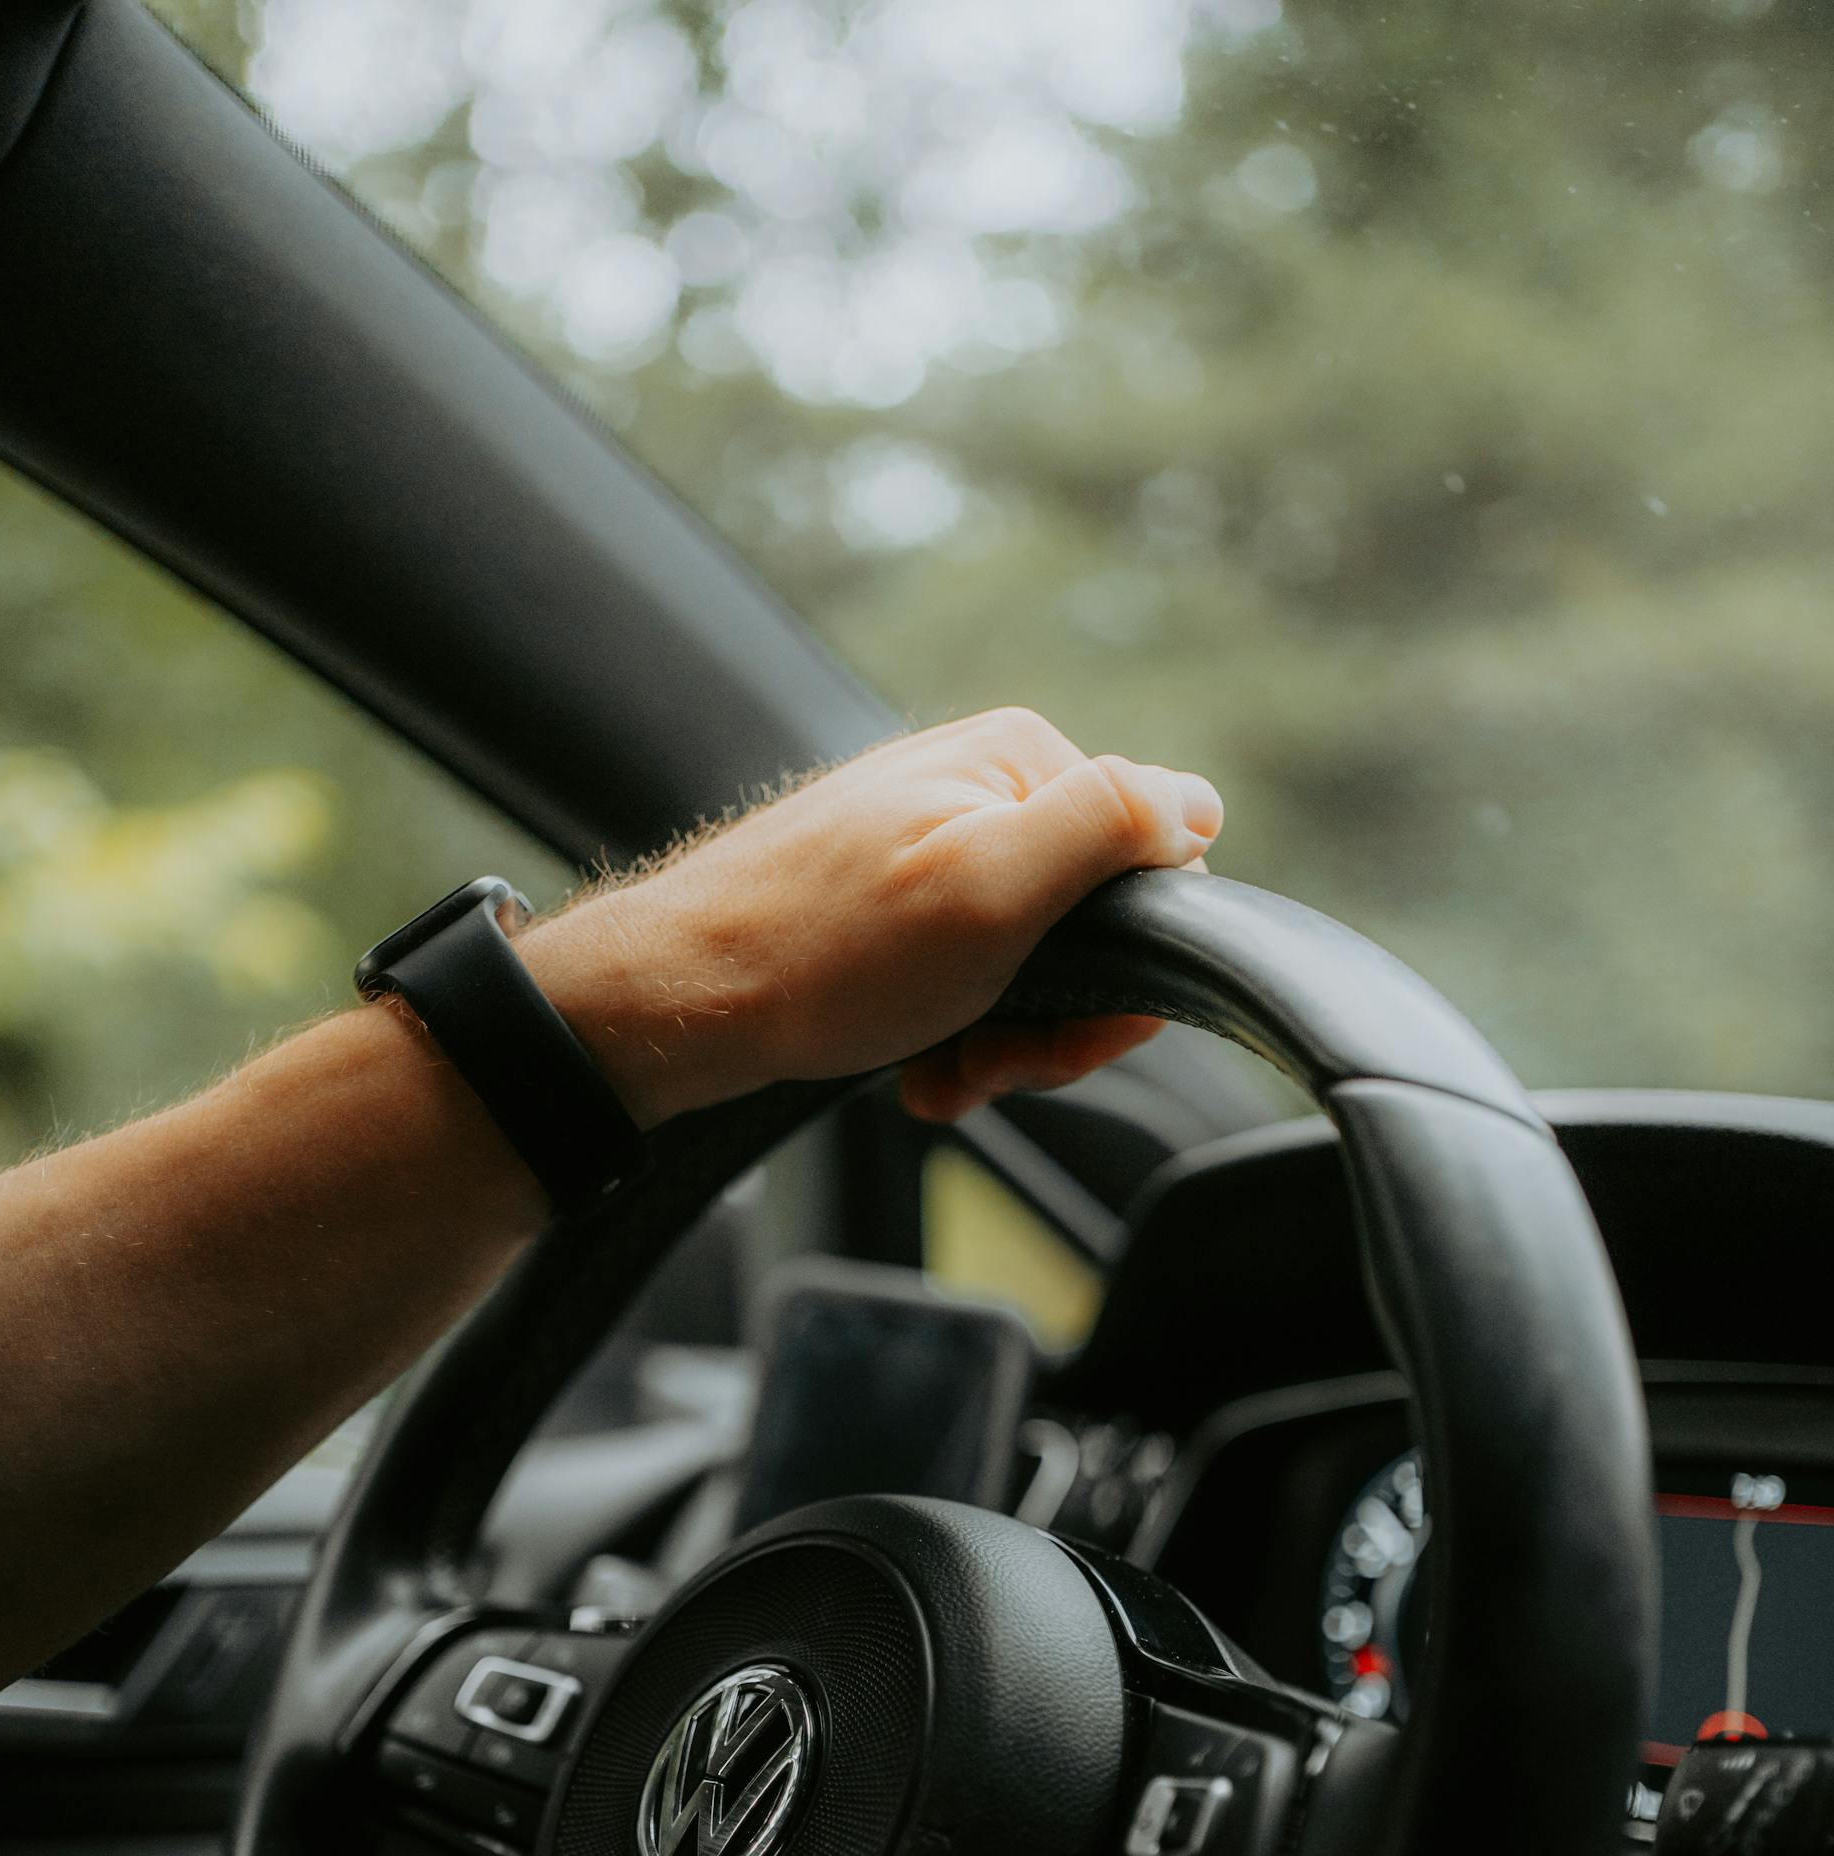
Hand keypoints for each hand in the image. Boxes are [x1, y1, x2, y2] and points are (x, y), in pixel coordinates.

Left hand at [517, 707, 1221, 1128]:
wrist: (676, 1004)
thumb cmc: (824, 950)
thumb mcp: (992, 883)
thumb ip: (1108, 824)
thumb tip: (1200, 805)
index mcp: (1018, 761)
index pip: (1148, 870)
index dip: (1120, 973)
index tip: (1057, 1030)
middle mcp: (977, 789)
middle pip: (1090, 930)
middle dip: (1052, 1022)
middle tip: (985, 1058)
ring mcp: (930, 848)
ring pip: (1029, 971)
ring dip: (999, 1045)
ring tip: (940, 1072)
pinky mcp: (891, 908)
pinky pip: (967, 984)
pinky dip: (952, 1041)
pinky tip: (915, 1070)